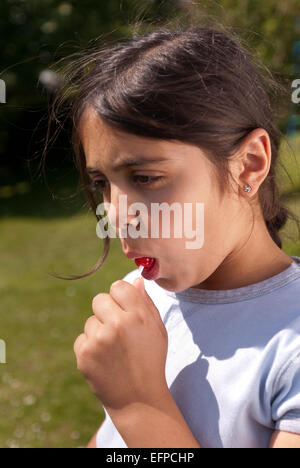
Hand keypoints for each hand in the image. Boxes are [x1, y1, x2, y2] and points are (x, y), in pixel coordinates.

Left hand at [74, 277, 169, 416]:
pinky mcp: (85, 354)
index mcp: (138, 315)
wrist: (138, 399)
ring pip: (90, 320)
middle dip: (106, 311)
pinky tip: (104, 360)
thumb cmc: (151, 360)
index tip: (123, 309)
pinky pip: (82, 338)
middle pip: (99, 299)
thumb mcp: (157, 330)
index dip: (120, 297)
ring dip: (99, 331)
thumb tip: (135, 279)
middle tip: (117, 331)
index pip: (118, 286)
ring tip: (113, 351)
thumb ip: (145, 302)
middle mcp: (117, 324)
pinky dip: (90, 347)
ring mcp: (99, 340)